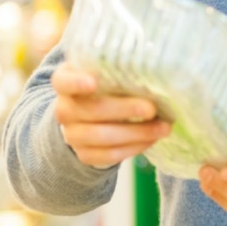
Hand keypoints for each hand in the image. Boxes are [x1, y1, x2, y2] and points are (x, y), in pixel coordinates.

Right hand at [51, 61, 170, 167]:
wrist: (91, 118)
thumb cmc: (106, 87)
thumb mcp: (108, 72)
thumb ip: (122, 69)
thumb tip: (158, 71)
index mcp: (66, 82)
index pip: (63, 81)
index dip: (76, 82)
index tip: (94, 82)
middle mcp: (64, 109)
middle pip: (91, 110)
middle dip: (125, 110)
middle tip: (152, 108)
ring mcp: (72, 135)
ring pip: (102, 136)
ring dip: (137, 133)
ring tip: (163, 128)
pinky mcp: (84, 154)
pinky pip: (108, 155)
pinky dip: (133, 148)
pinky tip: (152, 140)